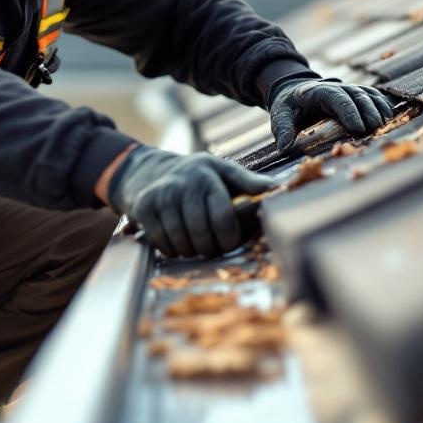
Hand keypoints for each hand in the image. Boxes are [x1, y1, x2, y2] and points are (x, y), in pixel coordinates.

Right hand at [107, 146, 276, 258]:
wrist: (144, 171)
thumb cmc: (194, 176)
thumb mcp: (220, 171)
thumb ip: (248, 181)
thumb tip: (278, 188)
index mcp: (209, 172)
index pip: (223, 216)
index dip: (230, 238)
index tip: (230, 242)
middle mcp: (185, 182)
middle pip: (203, 235)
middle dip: (211, 248)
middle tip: (212, 246)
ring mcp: (162, 195)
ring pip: (183, 243)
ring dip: (192, 251)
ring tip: (195, 243)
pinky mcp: (144, 208)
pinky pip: (164, 244)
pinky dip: (172, 250)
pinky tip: (176, 240)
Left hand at [269, 77, 392, 151]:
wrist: (295, 91)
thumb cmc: (289, 106)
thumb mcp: (280, 115)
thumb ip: (282, 129)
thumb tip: (284, 147)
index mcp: (317, 91)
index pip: (336, 98)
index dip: (349, 111)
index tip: (358, 128)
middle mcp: (336, 87)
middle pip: (356, 95)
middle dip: (367, 112)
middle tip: (374, 130)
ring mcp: (348, 89)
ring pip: (368, 94)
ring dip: (378, 108)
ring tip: (384, 125)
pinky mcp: (356, 94)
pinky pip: (373, 96)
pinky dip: (382, 105)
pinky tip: (389, 117)